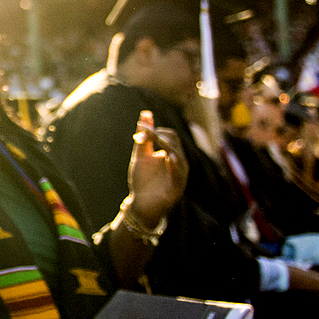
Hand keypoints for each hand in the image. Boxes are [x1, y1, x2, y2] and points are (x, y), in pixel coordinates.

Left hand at [126, 111, 186, 225]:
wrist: (140, 204)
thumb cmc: (143, 180)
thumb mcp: (141, 156)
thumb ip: (143, 137)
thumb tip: (145, 114)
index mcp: (171, 154)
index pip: (169, 136)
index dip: (154, 132)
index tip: (139, 134)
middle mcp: (178, 163)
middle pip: (174, 143)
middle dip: (158, 137)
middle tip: (142, 137)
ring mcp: (179, 175)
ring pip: (179, 157)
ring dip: (167, 147)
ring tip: (157, 140)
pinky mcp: (177, 188)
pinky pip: (179, 174)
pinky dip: (175, 165)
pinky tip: (168, 158)